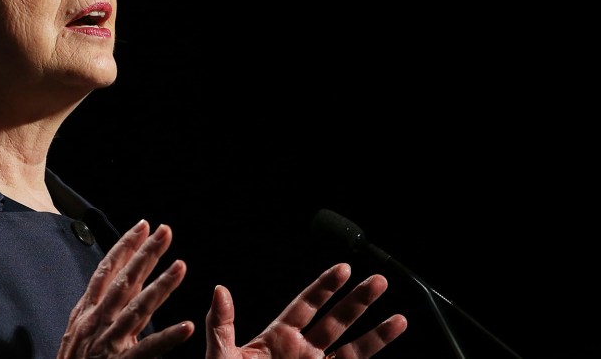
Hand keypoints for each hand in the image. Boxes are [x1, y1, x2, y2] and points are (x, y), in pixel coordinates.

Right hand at [56, 220, 195, 358]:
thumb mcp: (75, 334)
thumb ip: (92, 311)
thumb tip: (104, 288)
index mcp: (87, 312)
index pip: (107, 271)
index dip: (125, 247)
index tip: (143, 225)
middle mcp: (96, 321)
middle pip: (124, 281)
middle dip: (146, 254)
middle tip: (166, 231)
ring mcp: (108, 342)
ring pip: (138, 308)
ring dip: (161, 286)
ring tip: (182, 266)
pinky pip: (148, 349)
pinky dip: (167, 338)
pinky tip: (187, 327)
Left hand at [205, 263, 407, 358]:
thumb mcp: (221, 356)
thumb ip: (222, 325)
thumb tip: (220, 289)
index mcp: (277, 338)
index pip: (306, 305)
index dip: (325, 287)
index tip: (344, 269)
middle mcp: (301, 352)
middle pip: (336, 321)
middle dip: (358, 301)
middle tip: (379, 280)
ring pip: (353, 349)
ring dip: (376, 334)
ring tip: (399, 318)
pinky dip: (374, 355)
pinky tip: (389, 345)